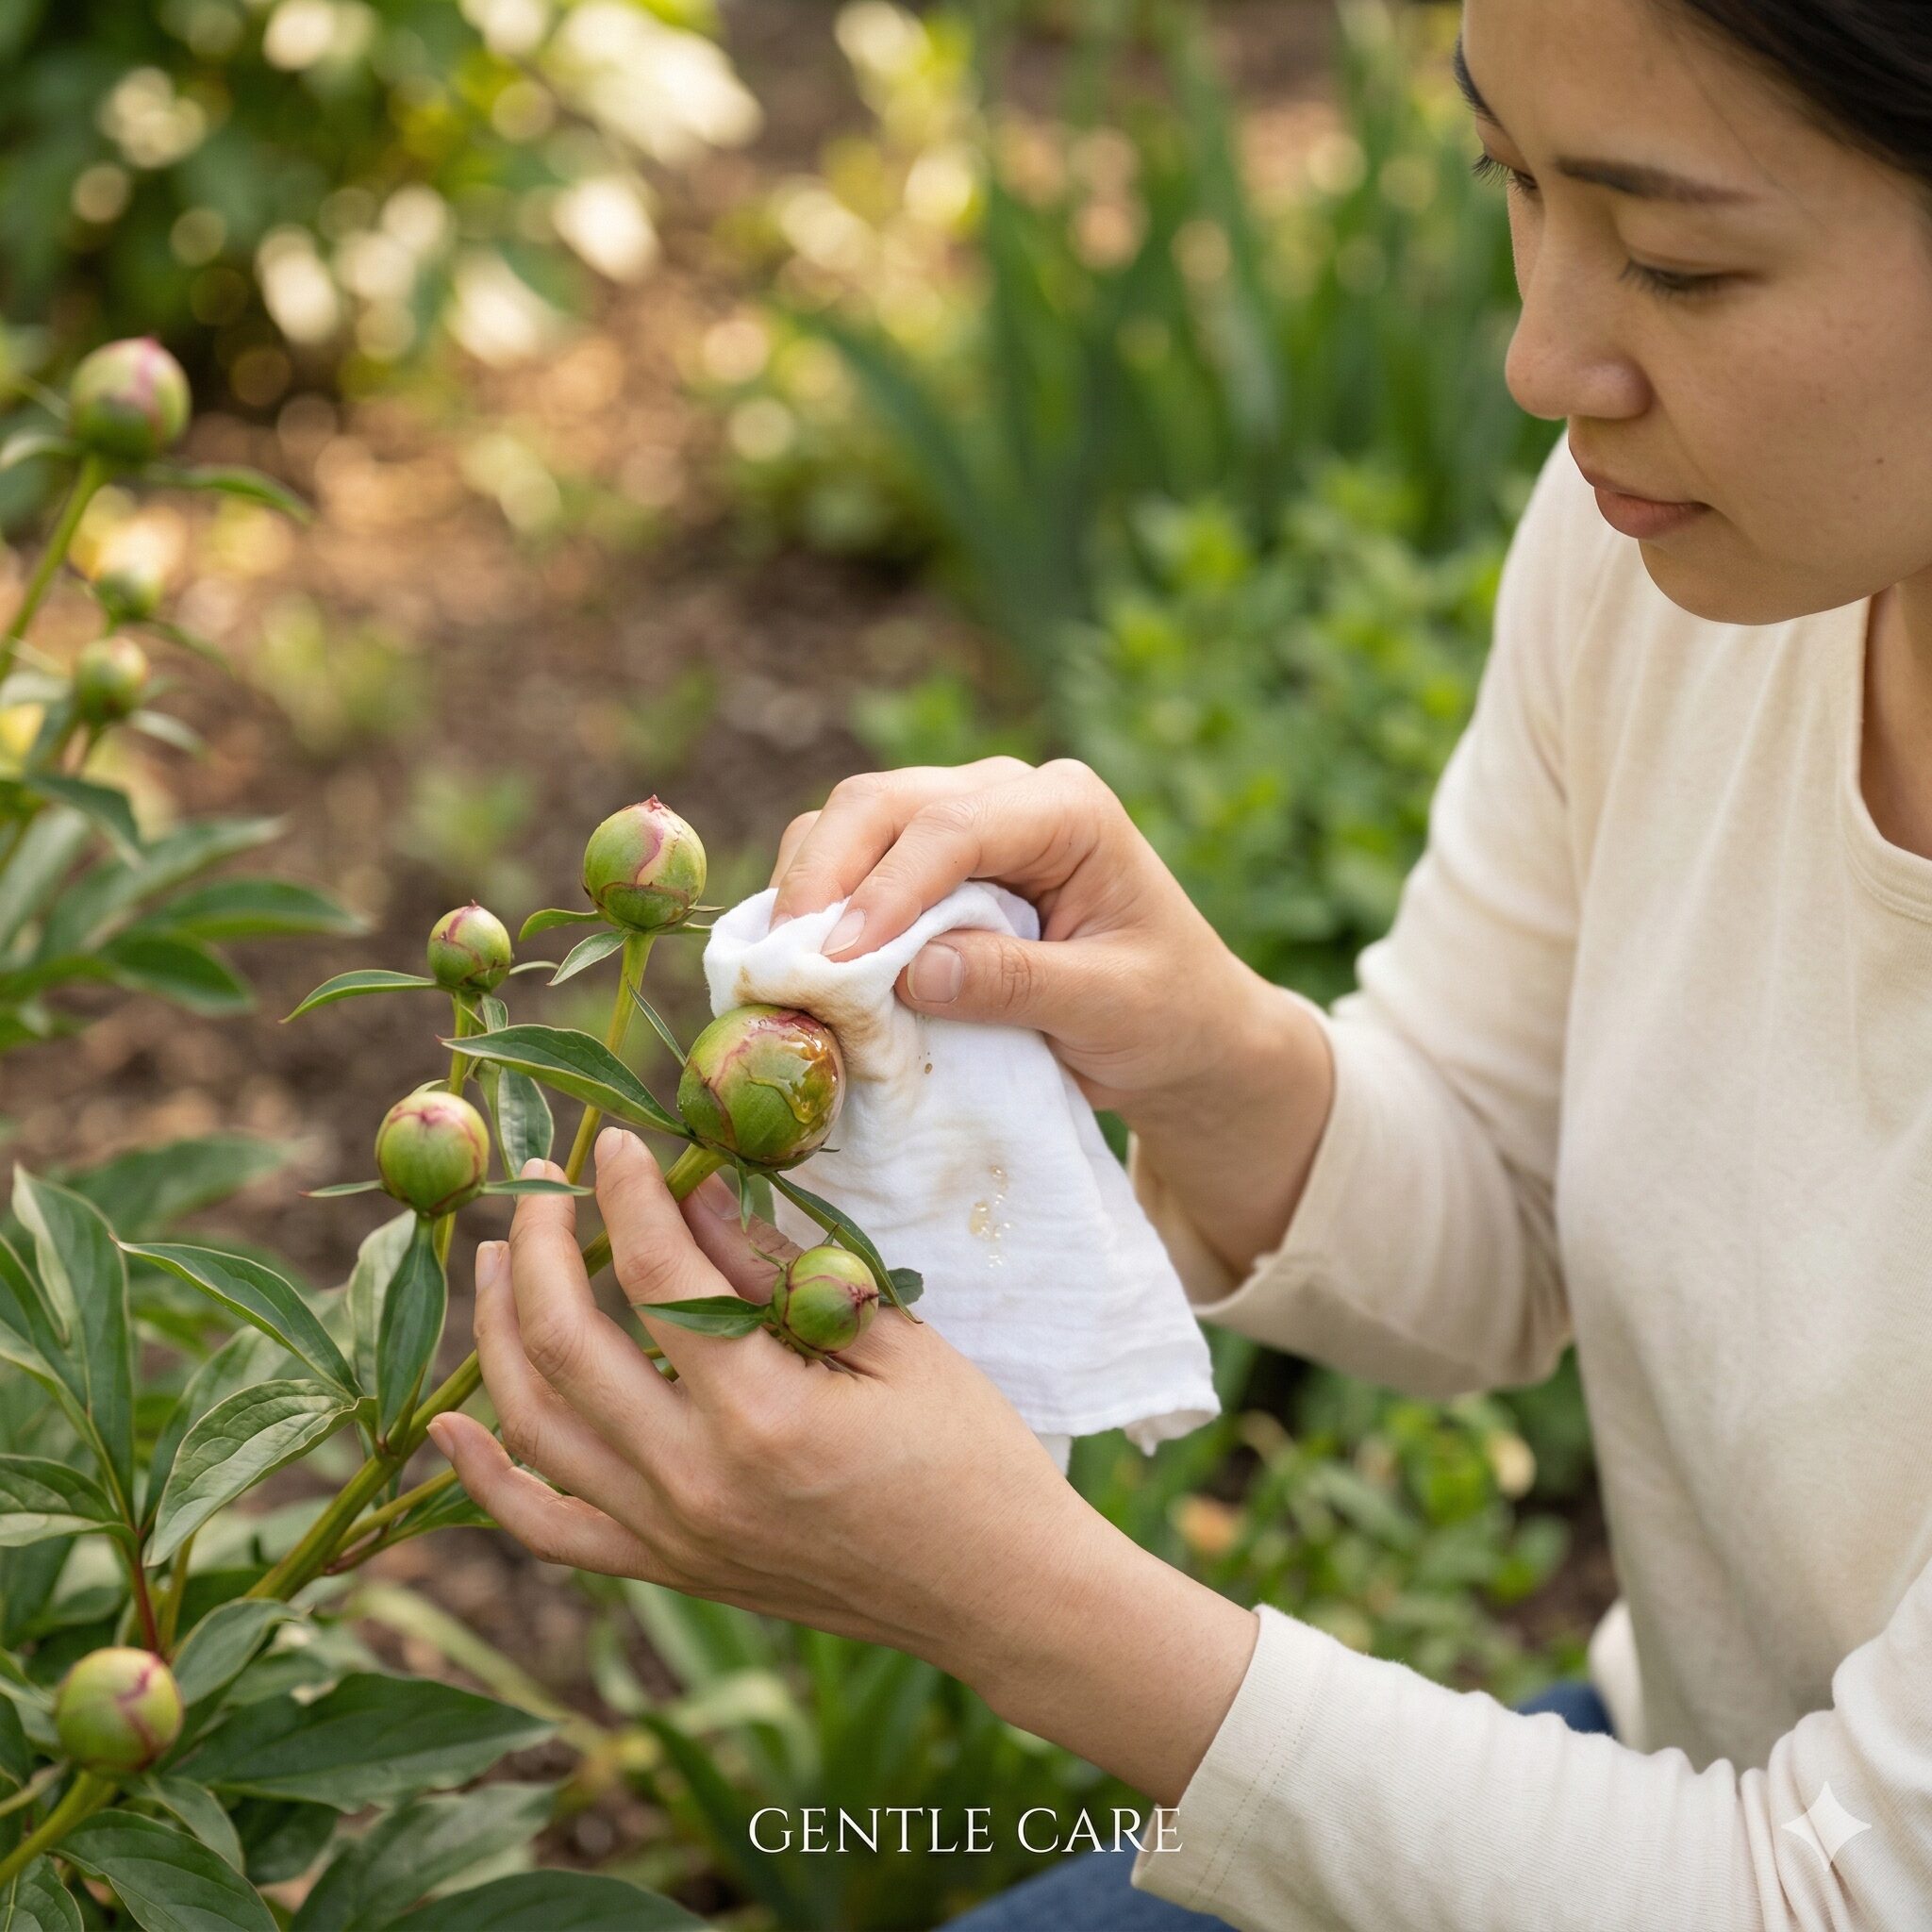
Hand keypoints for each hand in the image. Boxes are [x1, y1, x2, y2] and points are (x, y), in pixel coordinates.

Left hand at [429, 1131, 1099, 1671]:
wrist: (993, 1593)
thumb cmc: (967, 1455)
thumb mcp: (892, 1340)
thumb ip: (778, 1267)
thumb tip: (694, 1186)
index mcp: (761, 1414)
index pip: (656, 1272)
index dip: (626, 1190)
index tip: (615, 1138)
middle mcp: (693, 1481)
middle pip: (565, 1341)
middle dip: (542, 1240)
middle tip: (545, 1176)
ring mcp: (669, 1535)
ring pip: (534, 1424)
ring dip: (498, 1328)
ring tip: (500, 1253)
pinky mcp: (668, 1569)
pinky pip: (548, 1528)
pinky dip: (486, 1478)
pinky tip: (448, 1427)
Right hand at [769, 757, 1332, 1278]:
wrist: (1181, 1026)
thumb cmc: (1164, 1012)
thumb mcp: (1110, 1008)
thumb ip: (1019, 985)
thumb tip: (913, 973)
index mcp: (1067, 809)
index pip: (956, 826)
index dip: (888, 889)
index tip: (839, 960)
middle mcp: (1007, 794)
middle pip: (882, 804)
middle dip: (823, 877)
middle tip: (781, 963)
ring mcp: (962, 818)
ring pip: (852, 823)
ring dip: (808, 889)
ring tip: (781, 968)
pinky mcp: (927, 861)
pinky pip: (851, 862)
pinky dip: (816, 906)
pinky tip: (799, 961)